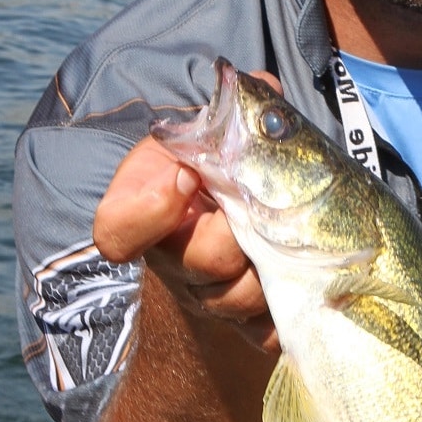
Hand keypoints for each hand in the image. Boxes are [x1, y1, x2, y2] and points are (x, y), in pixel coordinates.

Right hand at [92, 83, 280, 351]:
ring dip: (270, 267)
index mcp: (157, 202)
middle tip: (258, 207)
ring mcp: (211, 291)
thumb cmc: (257, 152)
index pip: (116, 230)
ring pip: (234, 300)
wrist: (289, 196)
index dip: (147, 211)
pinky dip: (287, 311)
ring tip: (292, 236)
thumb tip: (256, 87)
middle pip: (193, 265)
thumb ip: (244, 101)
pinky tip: (305, 282)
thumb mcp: (245, 119)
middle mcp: (176, 253)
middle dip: (234, 233)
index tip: (187, 175)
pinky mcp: (250, 321)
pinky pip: (265, 334)